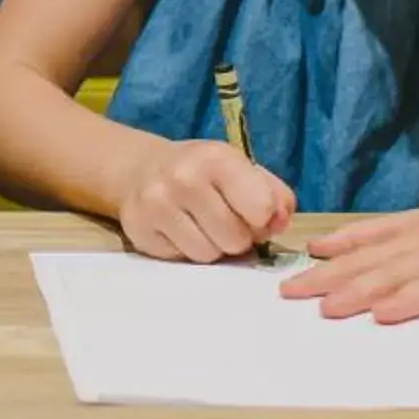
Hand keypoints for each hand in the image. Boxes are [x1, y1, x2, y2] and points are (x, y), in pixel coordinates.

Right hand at [117, 139, 294, 262]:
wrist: (140, 169)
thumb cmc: (204, 173)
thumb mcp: (242, 170)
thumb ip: (274, 195)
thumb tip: (279, 223)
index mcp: (216, 158)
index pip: (261, 207)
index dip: (262, 218)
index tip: (253, 212)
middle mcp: (184, 178)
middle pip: (235, 239)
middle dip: (236, 237)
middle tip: (224, 221)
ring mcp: (157, 205)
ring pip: (208, 255)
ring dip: (212, 247)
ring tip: (201, 226)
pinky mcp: (139, 230)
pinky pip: (182, 260)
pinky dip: (187, 250)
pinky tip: (179, 230)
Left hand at [281, 180, 418, 324]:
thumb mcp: (411, 223)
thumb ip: (365, 237)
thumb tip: (315, 247)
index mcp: (408, 241)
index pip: (359, 260)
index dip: (325, 275)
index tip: (289, 291)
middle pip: (389, 273)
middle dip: (355, 291)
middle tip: (322, 309)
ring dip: (410, 298)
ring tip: (383, 314)